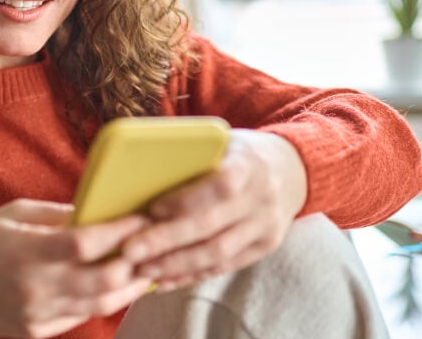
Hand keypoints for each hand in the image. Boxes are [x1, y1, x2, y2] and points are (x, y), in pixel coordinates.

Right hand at [0, 199, 153, 337]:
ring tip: (146, 269)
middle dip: (135, 263)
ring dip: (129, 287)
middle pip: (102, 281)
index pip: (85, 243)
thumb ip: (58, 215)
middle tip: (153, 246)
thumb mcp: (15, 214)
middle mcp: (35, 286)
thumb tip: (99, 213)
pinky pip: (81, 316)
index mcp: (26, 251)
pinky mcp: (38, 331)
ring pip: (100, 305)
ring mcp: (37, 314)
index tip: (142, 217)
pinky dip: (103, 300)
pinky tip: (117, 286)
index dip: (120, 231)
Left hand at [122, 129, 307, 290]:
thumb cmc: (239, 152)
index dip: (185, 200)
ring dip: (176, 265)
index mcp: (248, 165)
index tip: (151, 208)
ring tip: (142, 269)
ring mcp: (266, 227)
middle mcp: (261, 198)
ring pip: (218, 253)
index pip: (220, 186)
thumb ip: (191, 154)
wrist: (291, 169)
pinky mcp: (264, 247)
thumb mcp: (221, 141)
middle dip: (167, 241)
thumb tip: (139, 169)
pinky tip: (165, 280)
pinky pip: (225, 267)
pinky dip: (192, 275)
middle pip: (212, 226)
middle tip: (130, 250)